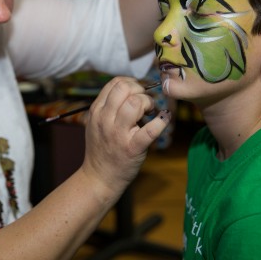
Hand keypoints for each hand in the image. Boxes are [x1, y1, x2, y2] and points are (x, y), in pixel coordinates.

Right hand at [80, 77, 169, 197]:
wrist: (99, 178)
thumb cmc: (101, 148)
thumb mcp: (96, 123)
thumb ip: (108, 106)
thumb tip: (131, 89)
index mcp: (97, 111)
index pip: (115, 83)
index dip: (131, 83)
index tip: (138, 93)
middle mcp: (105, 119)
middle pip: (124, 88)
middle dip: (140, 90)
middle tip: (145, 102)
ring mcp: (118, 134)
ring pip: (135, 103)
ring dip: (148, 103)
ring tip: (150, 111)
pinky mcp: (132, 148)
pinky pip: (151, 130)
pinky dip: (162, 121)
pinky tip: (164, 117)